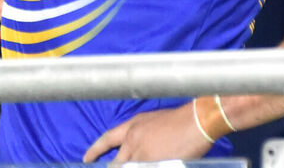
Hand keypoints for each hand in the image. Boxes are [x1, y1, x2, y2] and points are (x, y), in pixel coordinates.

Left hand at [83, 103, 212, 162]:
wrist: (196, 121)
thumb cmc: (181, 119)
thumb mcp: (155, 122)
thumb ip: (143, 136)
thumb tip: (140, 148)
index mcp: (133, 126)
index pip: (107, 139)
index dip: (95, 150)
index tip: (87, 159)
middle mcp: (133, 141)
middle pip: (117, 162)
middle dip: (117, 167)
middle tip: (114, 167)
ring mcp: (142, 156)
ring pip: (129, 167)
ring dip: (134, 166)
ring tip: (147, 161)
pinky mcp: (153, 165)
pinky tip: (157, 164)